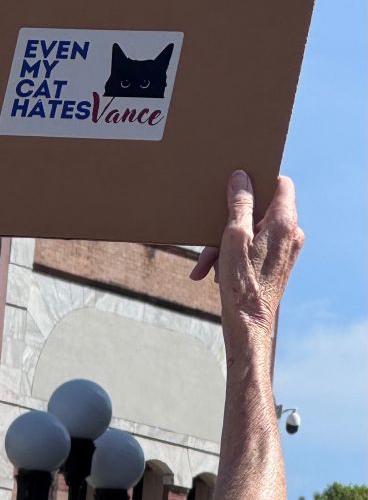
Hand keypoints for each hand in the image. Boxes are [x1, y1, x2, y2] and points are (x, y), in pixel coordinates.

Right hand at [189, 171, 303, 344]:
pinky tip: (216, 271)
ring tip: (208, 263)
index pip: (281, 184)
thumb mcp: (233, 237)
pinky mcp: (278, 262)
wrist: (249, 323)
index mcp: (284, 222)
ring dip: (227, 242)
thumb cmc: (241, 282)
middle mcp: (291, 233)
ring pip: (253, 230)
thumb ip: (240, 204)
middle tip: (210, 238)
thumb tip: (241, 177)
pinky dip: (234, 254)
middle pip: (260, 210)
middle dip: (230, 221)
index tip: (237, 188)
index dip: (258, 182)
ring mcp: (286, 249)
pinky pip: (254, 247)